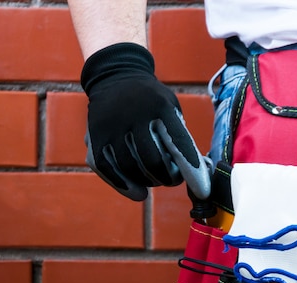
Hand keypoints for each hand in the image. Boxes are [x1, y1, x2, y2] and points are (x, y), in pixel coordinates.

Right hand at [81, 43, 210, 200]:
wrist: (116, 76)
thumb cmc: (151, 100)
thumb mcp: (169, 106)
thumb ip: (179, 134)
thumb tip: (195, 171)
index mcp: (159, 105)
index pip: (178, 140)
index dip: (190, 166)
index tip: (202, 188)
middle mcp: (134, 114)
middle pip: (152, 160)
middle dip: (166, 178)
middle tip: (172, 180)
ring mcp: (112, 125)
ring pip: (129, 167)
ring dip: (146, 182)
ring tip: (155, 182)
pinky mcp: (95, 135)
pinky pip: (106, 167)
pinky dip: (122, 184)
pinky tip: (136, 192)